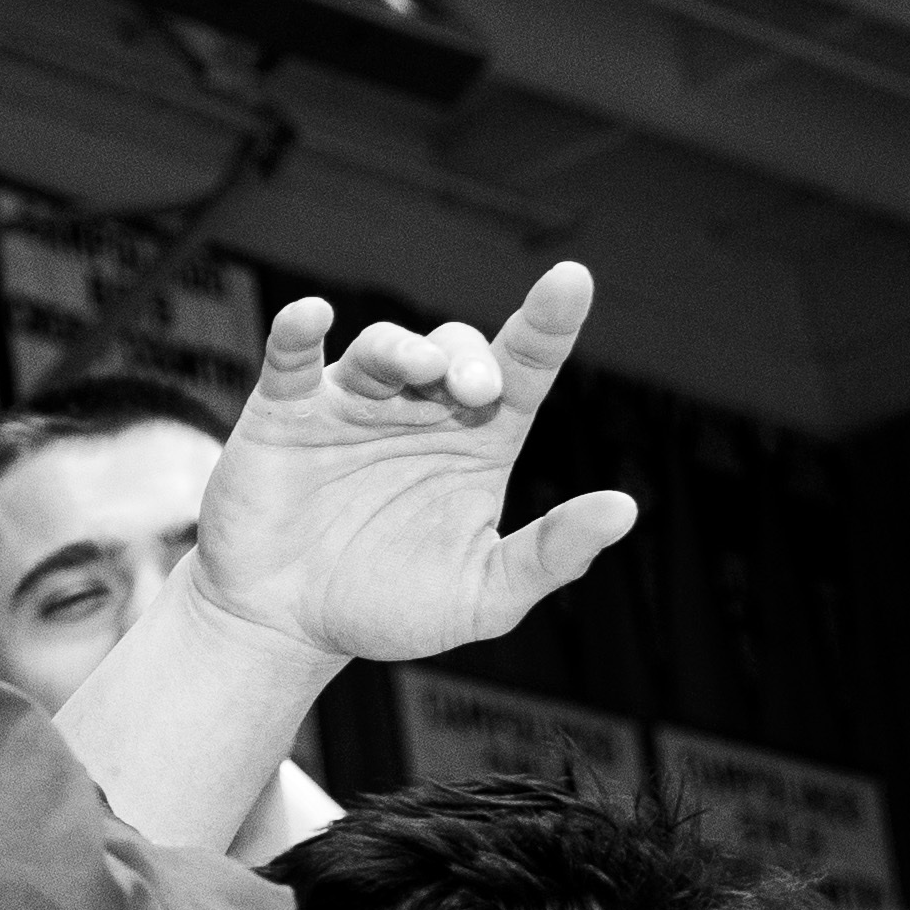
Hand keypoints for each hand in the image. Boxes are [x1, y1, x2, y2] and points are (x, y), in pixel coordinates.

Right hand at [179, 265, 634, 664]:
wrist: (287, 628)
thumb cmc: (390, 609)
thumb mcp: (485, 596)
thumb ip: (550, 554)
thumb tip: (625, 509)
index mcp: (477, 442)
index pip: (524, 368)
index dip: (549, 324)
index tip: (572, 281)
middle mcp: (418, 412)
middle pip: (455, 350)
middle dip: (469, 359)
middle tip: (478, 391)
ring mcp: (351, 407)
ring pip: (382, 349)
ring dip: (404, 350)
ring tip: (422, 372)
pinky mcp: (284, 413)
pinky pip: (292, 358)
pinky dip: (299, 330)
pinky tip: (313, 315)